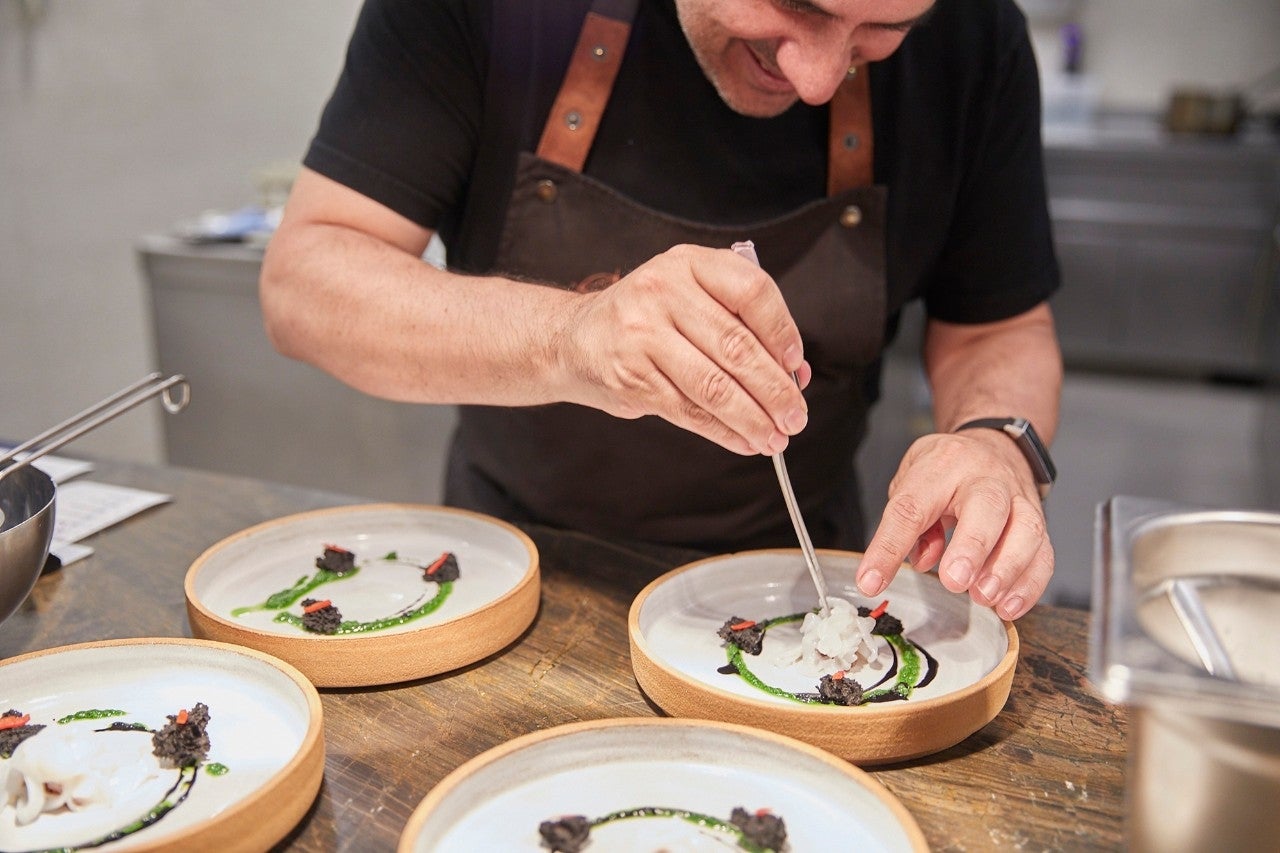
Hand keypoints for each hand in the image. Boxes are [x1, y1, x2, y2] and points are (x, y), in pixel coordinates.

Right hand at [554, 244, 811, 454]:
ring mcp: (641, 334)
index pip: (752, 291)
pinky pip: (688, 410)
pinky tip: (744, 442)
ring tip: (776, 438)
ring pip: (713, 386)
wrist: (575, 338)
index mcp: (690, 263)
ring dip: (753, 418)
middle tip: (796, 417)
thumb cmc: (649, 320)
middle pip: (736, 346)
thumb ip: (741, 325)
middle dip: (774, 390)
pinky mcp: (630, 376)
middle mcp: (664, 291)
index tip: (796, 366)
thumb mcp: (691, 298)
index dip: (782, 331)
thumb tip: (794, 374)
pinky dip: (723, 432)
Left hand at [854, 429, 1053, 619]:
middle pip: (987, 507)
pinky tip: (1008, 606)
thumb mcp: (913, 480)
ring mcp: (1018, 499)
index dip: (889, 547)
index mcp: (942, 466)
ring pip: (1027, 530)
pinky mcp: (1039, 522)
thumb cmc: (947, 469)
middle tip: (955, 580)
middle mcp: (986, 478)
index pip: (911, 507)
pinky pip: (1044, 553)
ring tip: (984, 597)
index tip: (870, 581)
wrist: (994, 445)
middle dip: (972, 547)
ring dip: (1007, 569)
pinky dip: (1029, 584)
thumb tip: (920, 561)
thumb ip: (910, 522)